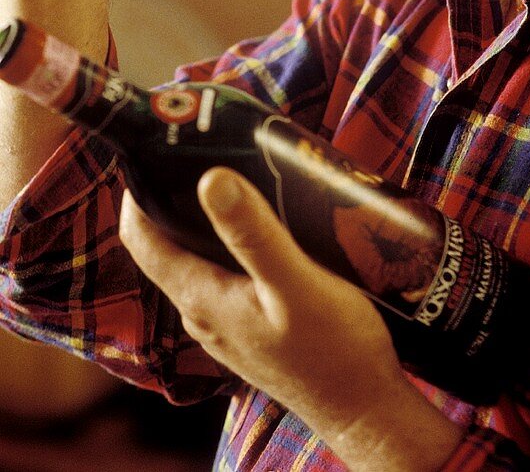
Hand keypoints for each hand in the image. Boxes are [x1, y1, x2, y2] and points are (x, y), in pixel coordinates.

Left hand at [120, 168, 463, 471]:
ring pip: (200, 256)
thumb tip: (210, 179)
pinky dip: (236, 242)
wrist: (366, 409)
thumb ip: (253, 234)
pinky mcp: (250, 326)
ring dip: (212, 217)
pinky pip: (227, 272)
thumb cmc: (337, 351)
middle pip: (168, 240)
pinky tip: (271, 225)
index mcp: (200, 297)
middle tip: (212, 144)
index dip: (140, 186)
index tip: (163, 143)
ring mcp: (225, 322)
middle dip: (180, 192)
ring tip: (246, 172)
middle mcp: (202, 311)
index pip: (139, 235)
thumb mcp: (296, 284)